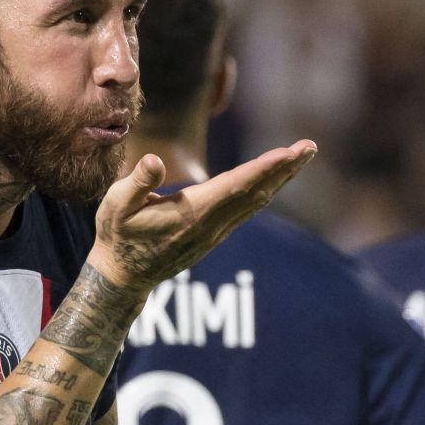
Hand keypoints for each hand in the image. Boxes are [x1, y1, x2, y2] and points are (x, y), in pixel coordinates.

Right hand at [89, 142, 315, 294]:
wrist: (123, 276)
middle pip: (256, 193)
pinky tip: (276, 177)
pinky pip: (247, 208)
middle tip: (310, 148)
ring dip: (280, 178)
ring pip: (256, 201)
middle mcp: (210, 224)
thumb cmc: (117, 236)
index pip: (236, 186)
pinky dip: (266, 189)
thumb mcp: (114, 207)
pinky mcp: (214, 234)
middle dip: (284, 169)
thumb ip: (136, 184)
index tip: (288, 152)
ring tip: (302, 156)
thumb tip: (154, 161)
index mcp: (191, 214)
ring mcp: (215, 232)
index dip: (264, 169)